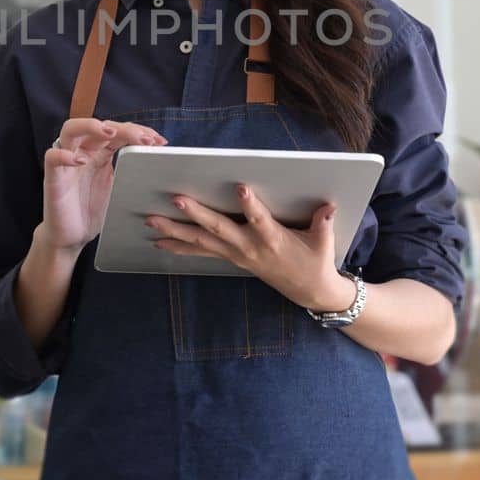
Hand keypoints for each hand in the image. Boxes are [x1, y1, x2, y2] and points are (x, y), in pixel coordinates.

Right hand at [40, 118, 165, 253]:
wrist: (71, 238)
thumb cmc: (92, 212)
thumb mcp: (118, 188)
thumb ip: (131, 172)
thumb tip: (159, 165)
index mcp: (100, 154)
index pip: (118, 131)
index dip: (139, 131)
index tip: (159, 141)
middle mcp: (83, 152)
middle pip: (99, 126)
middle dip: (124, 128)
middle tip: (144, 139)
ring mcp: (66, 163)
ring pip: (70, 130)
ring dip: (91, 126)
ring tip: (110, 132)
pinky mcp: (53, 177)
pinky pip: (52, 156)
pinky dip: (65, 155)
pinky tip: (80, 160)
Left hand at [146, 184, 354, 312]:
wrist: (309, 291)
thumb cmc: (316, 261)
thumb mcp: (324, 243)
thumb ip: (323, 224)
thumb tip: (328, 206)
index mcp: (274, 240)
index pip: (261, 220)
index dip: (251, 206)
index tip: (241, 188)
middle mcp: (250, 247)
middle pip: (219, 229)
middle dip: (196, 214)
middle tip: (176, 200)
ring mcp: (237, 254)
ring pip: (202, 241)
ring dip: (176, 231)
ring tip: (152, 221)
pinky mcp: (231, 258)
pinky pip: (201, 251)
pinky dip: (179, 246)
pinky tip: (160, 240)